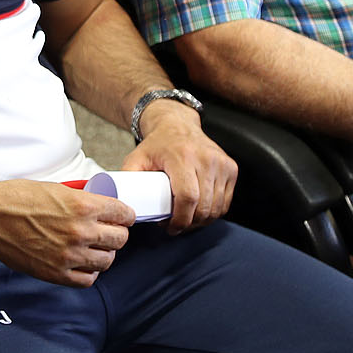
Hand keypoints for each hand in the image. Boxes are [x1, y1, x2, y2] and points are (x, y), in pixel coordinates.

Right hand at [0, 179, 133, 286]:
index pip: (124, 214)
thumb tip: (100, 206)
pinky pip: (87, 279)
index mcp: (82, 205)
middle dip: (117, 234)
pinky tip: (81, 263)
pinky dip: (88, 272)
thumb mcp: (55, 188)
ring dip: (103, 254)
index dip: (124, 215)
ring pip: (107, 261)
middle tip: (108, 232)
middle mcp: (80, 231)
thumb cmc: (14, 198)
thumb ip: (81, 199)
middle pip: (120, 239)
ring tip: (93, 249)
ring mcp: (69, 255)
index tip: (121, 218)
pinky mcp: (56, 273)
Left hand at [121, 99, 235, 232]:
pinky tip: (201, 214)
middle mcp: (206, 159)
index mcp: (182, 156)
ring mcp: (221, 163)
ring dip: (202, 221)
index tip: (170, 228)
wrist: (178, 125)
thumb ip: (127, 178)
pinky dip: (215, 212)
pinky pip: (226, 201)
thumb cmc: (156, 145)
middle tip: (175, 227)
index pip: (188, 197)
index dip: (180, 219)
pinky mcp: (231, 168)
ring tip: (186, 221)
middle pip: (204, 206)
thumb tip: (120, 204)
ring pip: (217, 207)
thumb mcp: (136, 158)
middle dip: (190, 224)